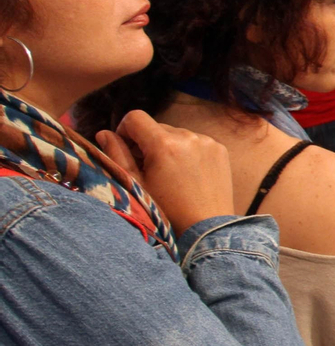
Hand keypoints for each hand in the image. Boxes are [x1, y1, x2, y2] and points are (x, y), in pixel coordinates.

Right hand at [97, 111, 234, 234]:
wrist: (206, 228)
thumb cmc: (166, 210)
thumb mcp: (135, 184)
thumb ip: (116, 155)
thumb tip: (104, 133)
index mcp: (164, 144)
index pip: (135, 117)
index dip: (125, 131)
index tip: (128, 150)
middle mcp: (188, 137)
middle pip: (156, 127)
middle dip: (147, 143)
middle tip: (148, 169)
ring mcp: (207, 142)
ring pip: (176, 134)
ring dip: (168, 147)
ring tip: (170, 175)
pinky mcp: (220, 149)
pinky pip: (196, 141)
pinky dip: (188, 152)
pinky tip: (187, 174)